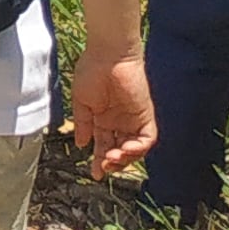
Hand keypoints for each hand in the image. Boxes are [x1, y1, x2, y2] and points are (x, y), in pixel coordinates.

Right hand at [68, 50, 156, 177]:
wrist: (108, 55)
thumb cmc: (91, 71)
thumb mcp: (81, 102)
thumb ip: (83, 124)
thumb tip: (81, 144)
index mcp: (102, 119)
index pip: (103, 145)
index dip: (99, 161)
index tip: (95, 174)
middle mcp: (119, 121)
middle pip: (120, 150)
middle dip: (113, 163)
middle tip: (104, 166)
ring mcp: (133, 119)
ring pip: (135, 148)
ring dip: (125, 158)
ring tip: (112, 158)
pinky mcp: (145, 114)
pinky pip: (147, 138)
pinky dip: (138, 148)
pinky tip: (125, 149)